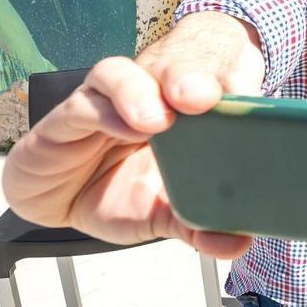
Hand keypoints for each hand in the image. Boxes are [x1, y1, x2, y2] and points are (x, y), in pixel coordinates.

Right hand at [1, 12, 265, 257]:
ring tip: (160, 120)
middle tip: (206, 99)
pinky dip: (108, 110)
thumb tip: (238, 242)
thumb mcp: (163, 212)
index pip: (215, 76)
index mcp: (185, 112)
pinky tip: (126, 128)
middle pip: (174, 64)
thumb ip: (198, 224)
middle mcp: (150, 94)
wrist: (56, 196)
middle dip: (194, 79)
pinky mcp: (71, 111)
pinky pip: (87, 99)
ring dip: (145, 91)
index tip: (250, 98)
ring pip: (126, 72)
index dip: (235, 79)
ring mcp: (111, 98)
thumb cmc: (117, 191)